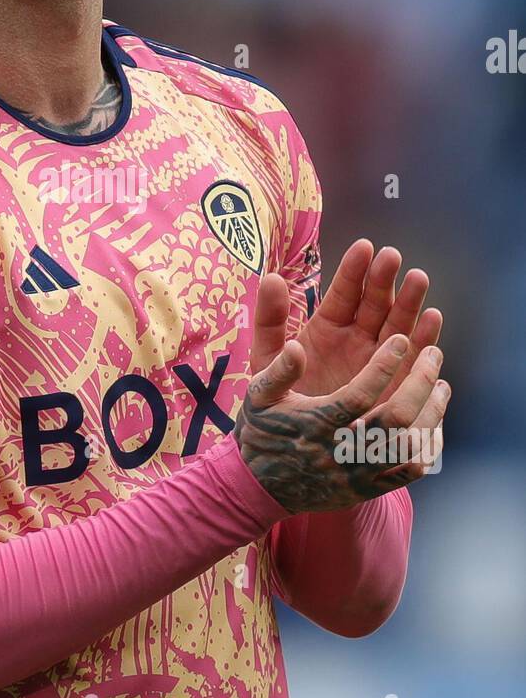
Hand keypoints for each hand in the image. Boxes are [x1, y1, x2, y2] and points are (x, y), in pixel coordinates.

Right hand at [233, 325, 448, 515]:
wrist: (258, 489)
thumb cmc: (261, 433)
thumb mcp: (258, 396)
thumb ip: (279, 370)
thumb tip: (296, 345)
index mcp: (315, 424)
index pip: (358, 395)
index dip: (383, 367)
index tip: (401, 341)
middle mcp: (340, 451)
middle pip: (395, 419)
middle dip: (420, 383)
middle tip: (433, 353)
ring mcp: (357, 474)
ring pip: (410, 446)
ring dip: (433, 414)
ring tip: (441, 385)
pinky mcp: (367, 490)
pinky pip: (410, 472)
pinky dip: (429, 447)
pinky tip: (434, 422)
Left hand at [281, 239, 442, 401]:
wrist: (295, 450)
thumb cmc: (276, 401)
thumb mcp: (266, 358)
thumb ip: (269, 319)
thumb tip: (271, 278)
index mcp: (327, 327)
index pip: (343, 292)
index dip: (353, 270)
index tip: (364, 247)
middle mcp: (357, 337)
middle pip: (375, 302)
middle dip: (384, 279)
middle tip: (392, 258)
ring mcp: (380, 358)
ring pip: (398, 323)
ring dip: (410, 302)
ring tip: (417, 279)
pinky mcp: (397, 381)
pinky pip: (413, 356)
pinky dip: (424, 338)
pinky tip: (432, 319)